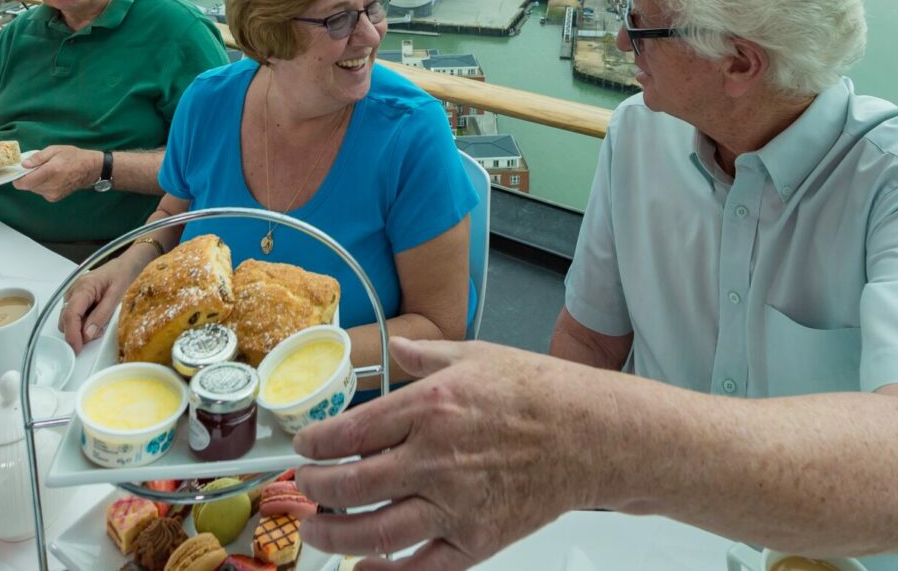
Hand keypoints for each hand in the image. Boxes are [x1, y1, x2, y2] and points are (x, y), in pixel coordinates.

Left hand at [14, 144, 99, 201]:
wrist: (89, 169)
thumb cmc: (72, 156)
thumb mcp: (55, 150)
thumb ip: (38, 157)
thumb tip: (23, 165)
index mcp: (50, 172)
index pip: (25, 183)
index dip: (18, 178)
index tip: (19, 172)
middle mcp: (50, 186)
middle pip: (28, 186)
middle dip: (28, 177)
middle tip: (37, 168)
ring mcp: (53, 194)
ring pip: (34, 189)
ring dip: (35, 181)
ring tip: (46, 172)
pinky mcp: (54, 198)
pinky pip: (41, 192)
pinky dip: (42, 186)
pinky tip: (51, 179)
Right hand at [59, 263, 137, 351]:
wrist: (122, 267)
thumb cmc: (119, 277)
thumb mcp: (116, 296)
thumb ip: (101, 315)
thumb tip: (87, 334)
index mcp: (83, 288)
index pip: (70, 315)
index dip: (72, 335)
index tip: (77, 349)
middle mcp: (73, 291)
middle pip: (66, 320)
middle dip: (79, 332)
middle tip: (98, 331)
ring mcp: (72, 295)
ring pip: (68, 320)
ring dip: (81, 327)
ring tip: (100, 320)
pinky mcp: (75, 299)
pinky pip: (74, 316)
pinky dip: (83, 322)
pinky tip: (95, 316)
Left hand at [294, 337, 595, 570]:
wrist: (593, 434)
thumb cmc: (540, 391)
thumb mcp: (475, 355)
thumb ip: (423, 355)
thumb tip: (393, 348)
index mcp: (430, 405)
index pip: (350, 432)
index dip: (316, 444)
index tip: (306, 448)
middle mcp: (435, 457)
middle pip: (351, 484)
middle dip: (315, 489)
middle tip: (304, 487)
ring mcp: (455, 504)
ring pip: (375, 532)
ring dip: (334, 535)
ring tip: (315, 528)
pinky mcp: (477, 539)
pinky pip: (421, 568)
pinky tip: (362, 569)